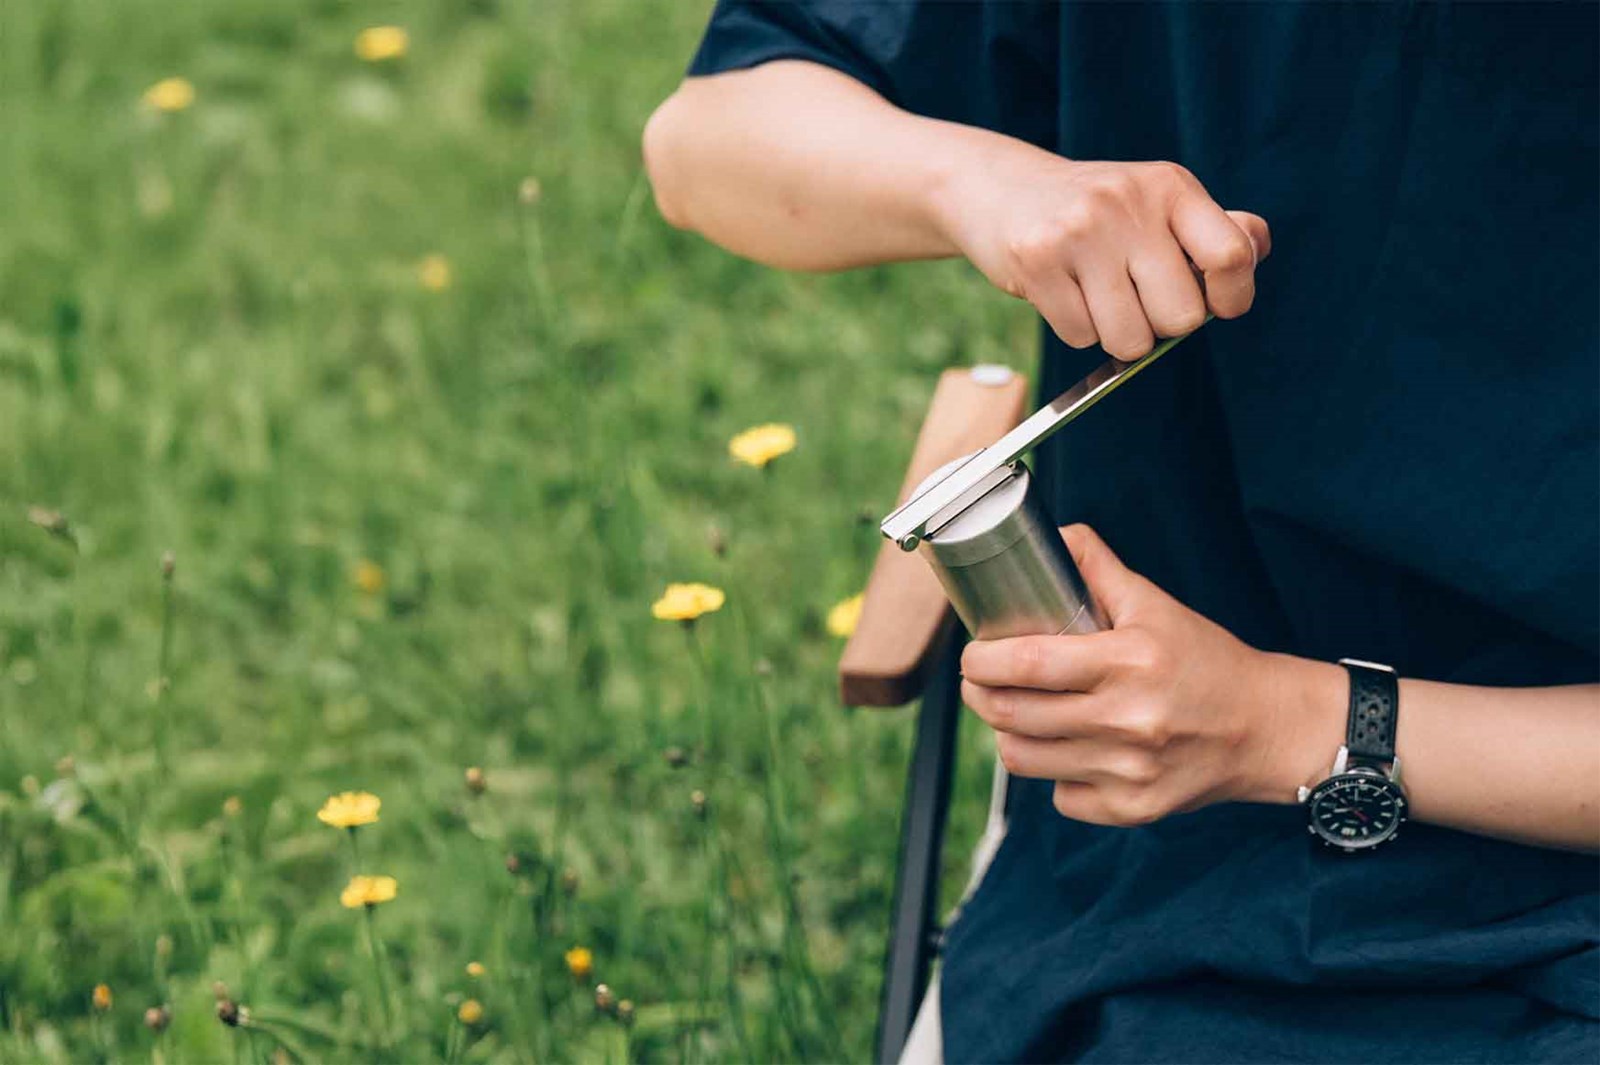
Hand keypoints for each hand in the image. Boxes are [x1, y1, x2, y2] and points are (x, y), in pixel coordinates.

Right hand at [931, 144, 1270, 358]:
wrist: (1001, 188)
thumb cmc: (1095, 209)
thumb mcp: (1156, 201)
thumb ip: (1213, 229)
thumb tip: (1254, 250)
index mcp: (1170, 187)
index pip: (1232, 256)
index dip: (1233, 297)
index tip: (1217, 304)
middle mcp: (1129, 204)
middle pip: (1181, 317)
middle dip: (1162, 324)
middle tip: (1138, 298)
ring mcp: (1080, 232)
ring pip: (1130, 338)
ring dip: (1118, 334)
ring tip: (1098, 297)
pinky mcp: (1037, 261)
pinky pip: (1081, 336)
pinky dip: (1077, 328)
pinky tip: (1064, 293)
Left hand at [960, 525, 1342, 825]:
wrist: (1264, 728)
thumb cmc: (1204, 660)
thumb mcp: (1155, 605)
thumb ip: (1098, 568)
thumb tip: (1055, 536)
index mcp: (1130, 661)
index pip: (1027, 662)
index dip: (982, 660)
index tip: (973, 653)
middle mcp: (1128, 720)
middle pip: (1012, 714)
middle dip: (979, 695)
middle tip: (979, 681)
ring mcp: (1129, 770)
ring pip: (1023, 759)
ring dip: (1009, 733)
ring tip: (1019, 712)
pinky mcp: (1132, 808)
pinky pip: (1059, 795)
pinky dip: (1055, 774)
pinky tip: (1072, 750)